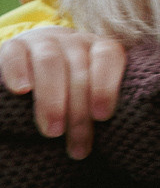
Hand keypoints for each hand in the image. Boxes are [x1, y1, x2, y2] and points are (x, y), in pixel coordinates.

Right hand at [0, 27, 126, 159]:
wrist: (34, 59)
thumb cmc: (71, 85)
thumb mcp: (90, 91)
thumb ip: (100, 105)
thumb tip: (117, 139)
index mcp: (97, 48)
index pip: (108, 57)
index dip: (107, 86)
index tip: (102, 117)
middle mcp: (73, 41)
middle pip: (79, 70)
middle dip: (78, 112)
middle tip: (76, 146)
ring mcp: (43, 41)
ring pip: (50, 62)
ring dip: (52, 98)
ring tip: (53, 131)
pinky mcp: (14, 45)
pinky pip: (16, 54)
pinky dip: (18, 71)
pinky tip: (21, 91)